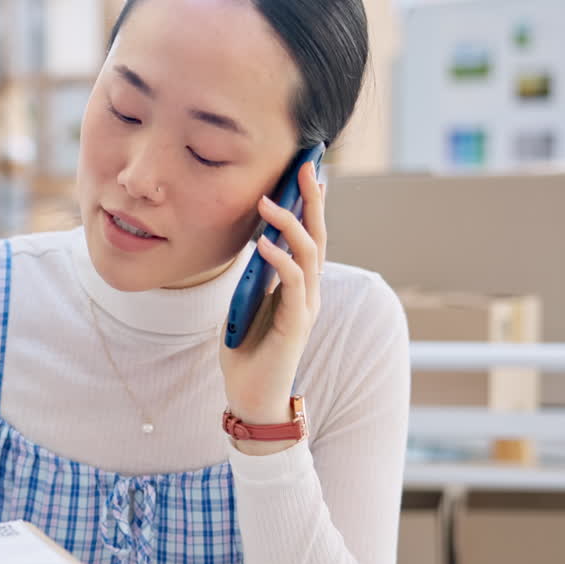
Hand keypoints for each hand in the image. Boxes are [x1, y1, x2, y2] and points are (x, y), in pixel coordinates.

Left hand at [219, 161, 325, 428]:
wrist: (250, 396)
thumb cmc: (247, 350)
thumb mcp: (246, 303)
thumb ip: (254, 276)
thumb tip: (251, 242)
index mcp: (298, 286)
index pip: (309, 237)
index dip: (310, 204)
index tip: (305, 171)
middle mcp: (309, 292)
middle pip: (318, 237)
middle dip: (312, 201)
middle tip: (304, 167)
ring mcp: (306, 308)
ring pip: (309, 256)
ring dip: (289, 226)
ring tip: (268, 203)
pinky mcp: (296, 326)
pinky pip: (293, 286)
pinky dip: (280, 261)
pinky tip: (263, 244)